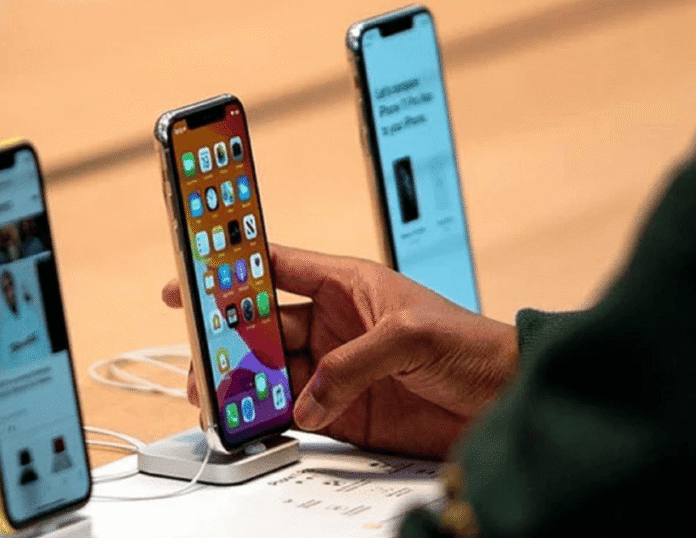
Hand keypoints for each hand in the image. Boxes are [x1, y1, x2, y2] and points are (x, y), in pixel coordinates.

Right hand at [162, 244, 518, 458]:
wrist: (506, 398)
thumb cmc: (473, 345)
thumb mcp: (412, 336)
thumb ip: (354, 362)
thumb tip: (308, 398)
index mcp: (347, 285)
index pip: (276, 268)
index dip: (231, 269)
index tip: (190, 278)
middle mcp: (334, 325)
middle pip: (263, 327)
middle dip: (227, 340)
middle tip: (199, 357)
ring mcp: (336, 369)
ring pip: (272, 373)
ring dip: (244, 384)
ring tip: (216, 399)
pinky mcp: (344, 410)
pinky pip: (295, 412)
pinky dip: (272, 419)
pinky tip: (254, 423)